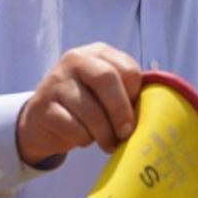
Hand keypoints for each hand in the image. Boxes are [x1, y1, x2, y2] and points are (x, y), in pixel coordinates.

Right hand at [16, 43, 142, 164]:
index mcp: (99, 53)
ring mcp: (56, 81)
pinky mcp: (42, 106)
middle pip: (107, 79)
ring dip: (104, 134)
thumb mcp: (107, 93)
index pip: (128, 69)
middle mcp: (75, 60)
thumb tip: (155, 114)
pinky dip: (82, 139)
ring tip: (107, 144)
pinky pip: (72, 127)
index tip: (135, 113)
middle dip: (121, 111)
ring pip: (90, 110)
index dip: (135, 95)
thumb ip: (127, 94)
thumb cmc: (87, 107)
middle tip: (126, 134)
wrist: (42, 120)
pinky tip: (81, 138)